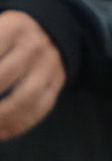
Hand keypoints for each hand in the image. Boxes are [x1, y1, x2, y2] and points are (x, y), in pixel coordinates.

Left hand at [0, 11, 65, 141]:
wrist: (49, 28)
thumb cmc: (5, 36)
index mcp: (12, 28)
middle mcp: (34, 45)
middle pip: (3, 77)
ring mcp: (49, 64)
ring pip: (26, 97)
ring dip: (2, 116)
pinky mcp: (57, 81)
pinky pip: (43, 107)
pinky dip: (21, 125)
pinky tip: (2, 133)